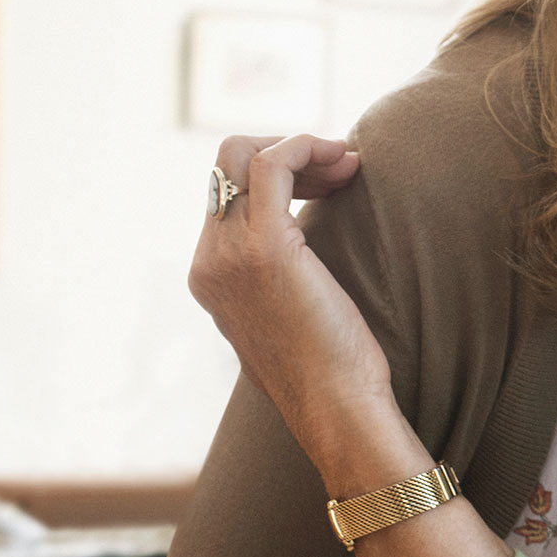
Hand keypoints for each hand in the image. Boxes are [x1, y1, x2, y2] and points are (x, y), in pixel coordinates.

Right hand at [188, 135, 391, 457]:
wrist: (336, 409)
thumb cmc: (332, 371)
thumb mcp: (291, 317)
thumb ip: (279, 281)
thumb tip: (306, 254)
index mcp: (211, 274)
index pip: (227, 191)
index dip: (279, 173)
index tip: (330, 181)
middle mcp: (208, 260)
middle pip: (227, 164)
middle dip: (286, 151)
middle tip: (340, 169)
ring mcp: (229, 253)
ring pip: (243, 154)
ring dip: (302, 147)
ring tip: (348, 165)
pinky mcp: (265, 247)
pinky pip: (273, 163)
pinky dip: (307, 146)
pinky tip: (346, 162)